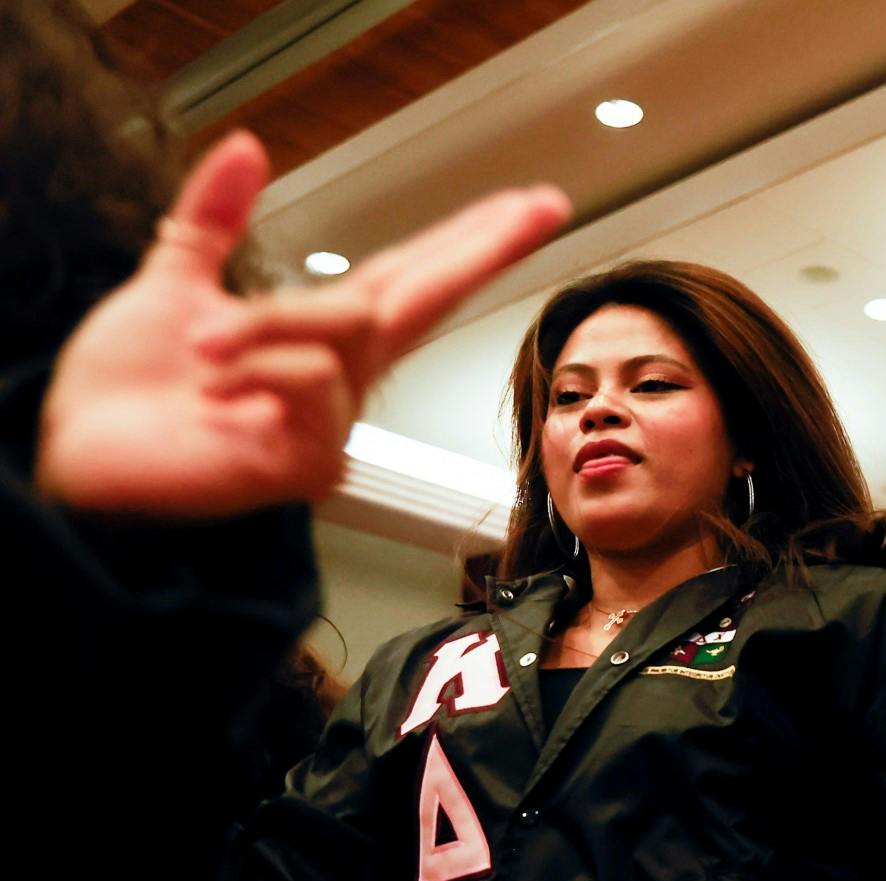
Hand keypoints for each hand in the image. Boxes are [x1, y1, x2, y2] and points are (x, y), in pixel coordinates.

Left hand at [38, 131, 569, 516]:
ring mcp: (331, 422)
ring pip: (344, 325)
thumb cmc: (129, 401)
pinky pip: (312, 379)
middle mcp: (339, 378)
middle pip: (426, 295)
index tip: (528, 207)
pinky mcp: (315, 459)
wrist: (85, 466)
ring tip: (200, 352)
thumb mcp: (171, 286)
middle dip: (482, 246)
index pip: (406, 275)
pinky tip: (215, 397)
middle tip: (538, 205)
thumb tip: (246, 148)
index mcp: (315, 338)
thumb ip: (212, 218)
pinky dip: (254, 371)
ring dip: (266, 324)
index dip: (467, 239)